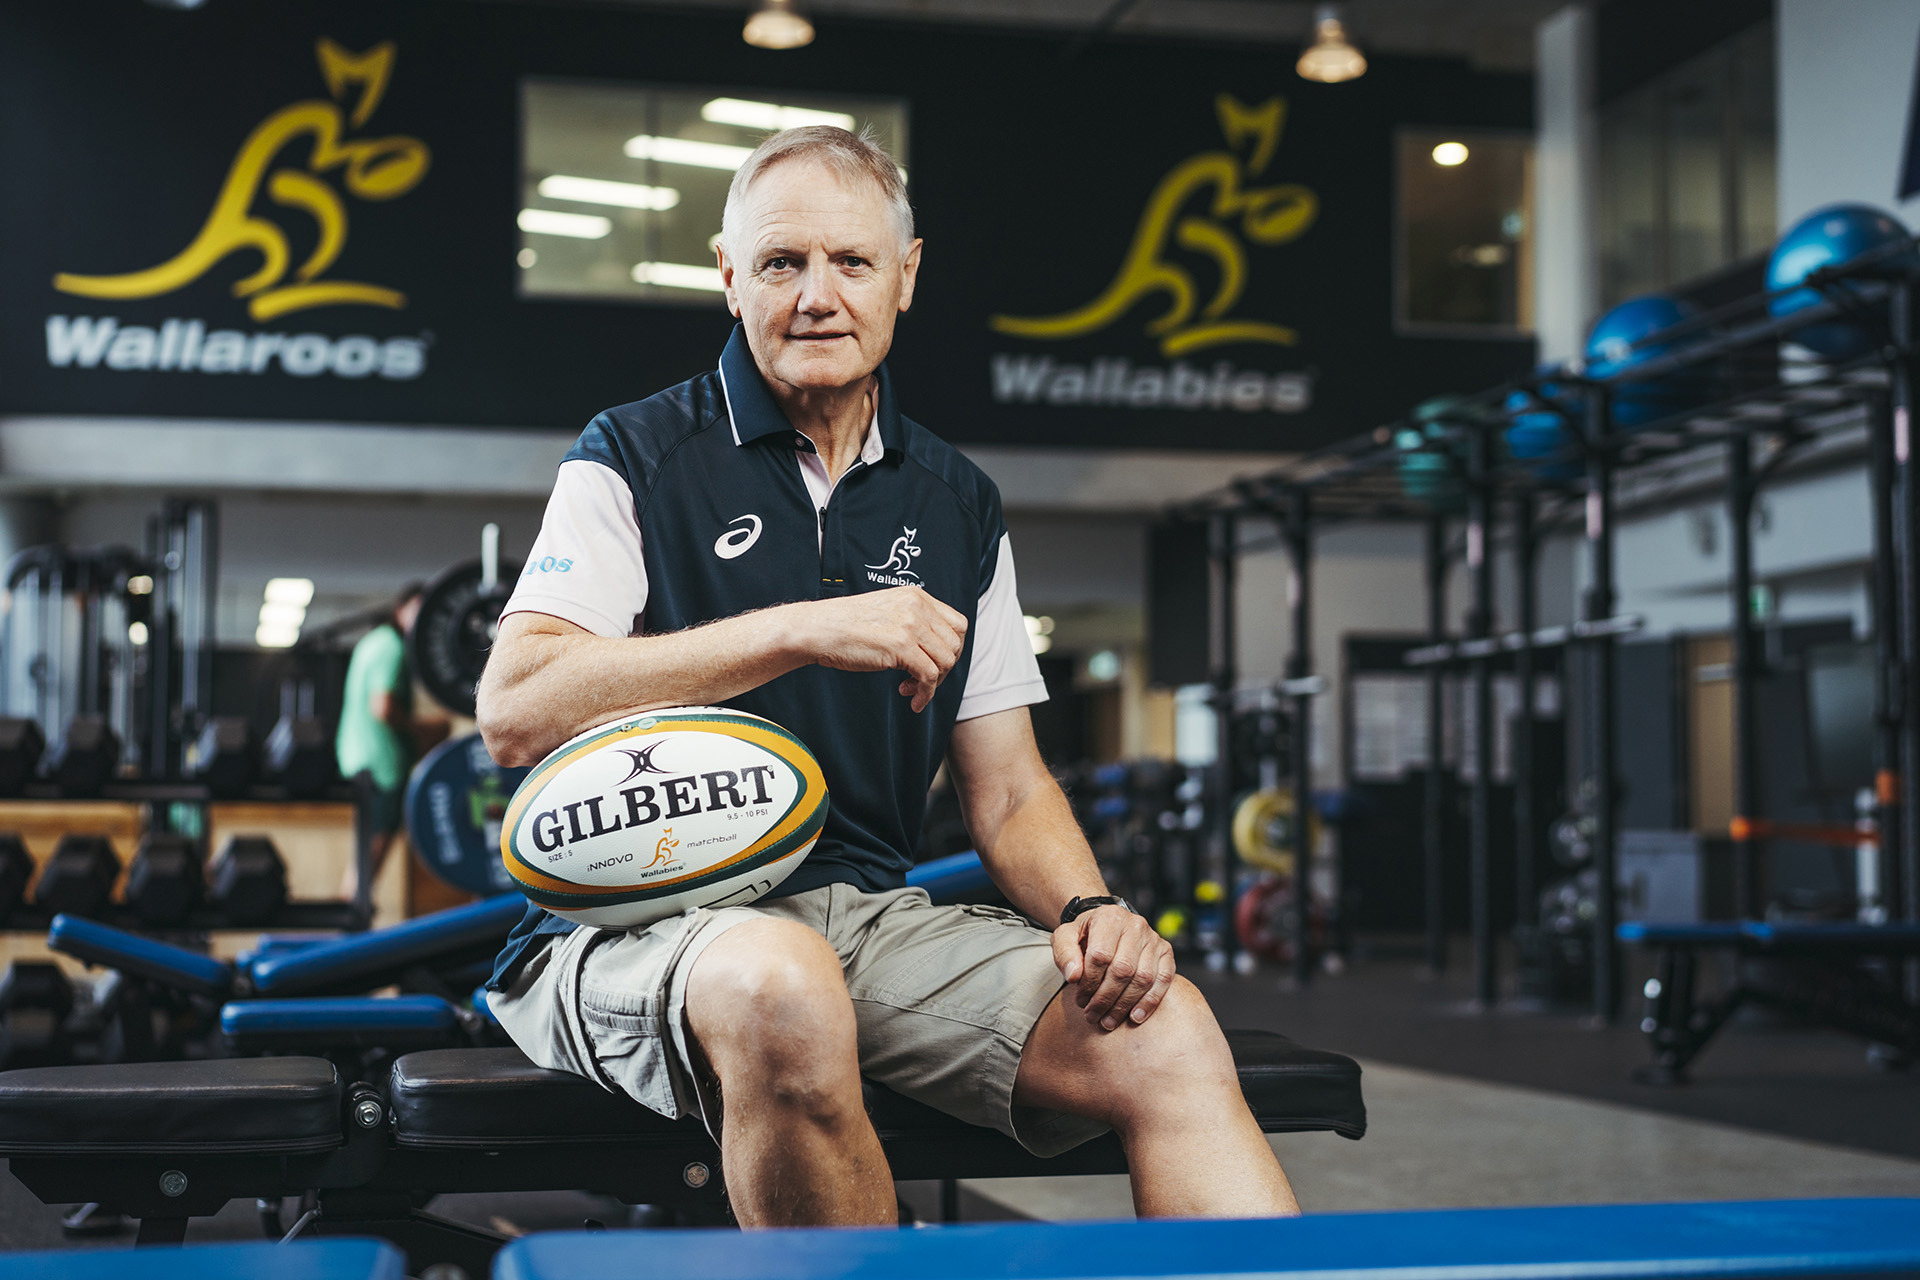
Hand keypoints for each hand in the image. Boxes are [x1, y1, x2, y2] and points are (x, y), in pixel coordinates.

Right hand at [801, 588, 967, 712]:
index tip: (935, 663)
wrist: (818, 629)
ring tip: (910, 688)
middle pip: (955, 644)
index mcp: (917, 596)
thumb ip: (914, 623)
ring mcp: (910, 625)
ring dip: (933, 682)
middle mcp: (917, 607)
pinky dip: (925, 694)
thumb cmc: (846, 626)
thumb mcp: (888, 613)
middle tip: (922, 680)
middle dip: (944, 668)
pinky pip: (929, 676)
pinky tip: (912, 699)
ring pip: (946, 661)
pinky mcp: (901, 646)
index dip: (951, 649)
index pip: (958, 624)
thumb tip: (937, 651)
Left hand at [1051, 905, 1175, 1031]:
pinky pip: (1164, 979)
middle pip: (1123, 970)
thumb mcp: (1065, 937)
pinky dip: (1150, 1001)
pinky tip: (1135, 1016)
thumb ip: (1064, 954)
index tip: (1080, 1000)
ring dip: (1124, 1005)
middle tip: (1093, 1015)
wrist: (1107, 925)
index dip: (1089, 983)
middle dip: (1106, 999)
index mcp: (1109, 918)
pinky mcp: (1165, 952)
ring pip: (1143, 978)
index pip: (1100, 956)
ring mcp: (1153, 939)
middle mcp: (1135, 925)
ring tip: (1108, 1021)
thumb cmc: (1086, 934)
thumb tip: (1073, 977)